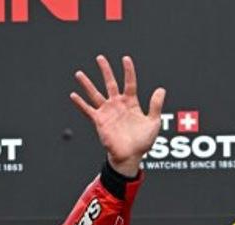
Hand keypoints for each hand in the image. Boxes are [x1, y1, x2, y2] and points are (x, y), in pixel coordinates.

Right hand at [70, 55, 165, 177]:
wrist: (130, 156)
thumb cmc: (142, 142)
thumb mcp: (153, 122)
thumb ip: (156, 105)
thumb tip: (161, 89)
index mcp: (131, 103)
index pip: (130, 83)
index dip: (128, 71)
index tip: (125, 59)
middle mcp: (118, 105)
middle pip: (110, 83)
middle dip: (105, 71)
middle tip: (100, 58)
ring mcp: (107, 112)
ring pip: (95, 94)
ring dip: (87, 84)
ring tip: (79, 74)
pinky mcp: (99, 121)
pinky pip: (88, 110)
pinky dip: (80, 104)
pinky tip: (73, 95)